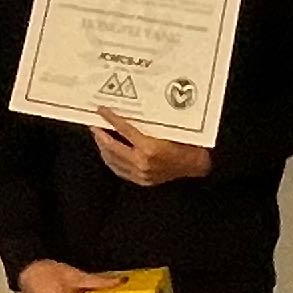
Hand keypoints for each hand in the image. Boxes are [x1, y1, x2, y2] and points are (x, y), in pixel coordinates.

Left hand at [92, 120, 213, 186]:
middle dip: (101, 135)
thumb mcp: (170, 129)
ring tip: (100, 137)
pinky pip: (120, 170)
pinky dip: (111, 160)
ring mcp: (141, 174)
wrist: (198, 165)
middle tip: (95, 124)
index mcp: (150, 147)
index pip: (124, 129)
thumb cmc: (188, 145)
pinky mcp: (142, 181)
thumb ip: (150, 124)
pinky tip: (109, 153)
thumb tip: (132, 111)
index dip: (110, 118)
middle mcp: (143, 162)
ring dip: (103, 148)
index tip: (101, 111)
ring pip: (113, 160)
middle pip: (113, 147)